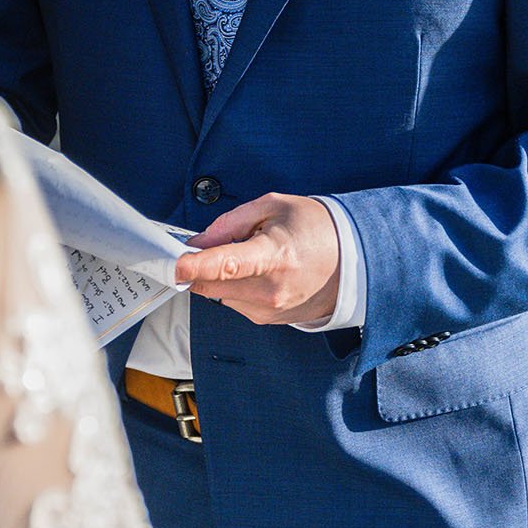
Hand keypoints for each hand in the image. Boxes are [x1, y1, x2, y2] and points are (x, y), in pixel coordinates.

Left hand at [174, 191, 340, 326]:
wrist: (354, 260)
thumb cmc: (314, 228)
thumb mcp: (272, 207)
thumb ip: (229, 223)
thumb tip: (197, 242)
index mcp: (274, 255)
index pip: (225, 265)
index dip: (194, 266)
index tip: (173, 265)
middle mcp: (271, 289)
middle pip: (210, 285)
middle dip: (201, 266)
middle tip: (216, 245)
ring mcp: (270, 310)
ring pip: (219, 295)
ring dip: (221, 277)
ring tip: (252, 257)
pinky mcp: (268, 320)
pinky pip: (234, 303)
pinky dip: (236, 288)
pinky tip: (259, 273)